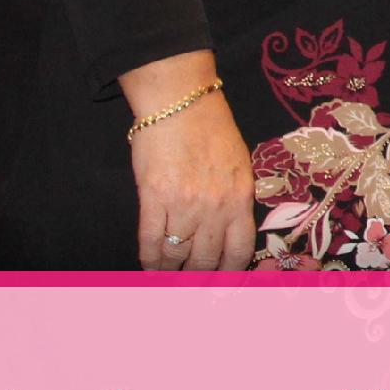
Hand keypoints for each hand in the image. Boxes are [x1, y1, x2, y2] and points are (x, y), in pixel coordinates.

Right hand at [122, 56, 257, 270]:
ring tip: (167, 279)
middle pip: (206, 259)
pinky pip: (150, 240)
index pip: (239, 250)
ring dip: (170, 271)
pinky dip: (148, 259)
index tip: (220, 287)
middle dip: (197, 278)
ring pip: (176, 253)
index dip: (228, 275)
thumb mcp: (240, 164)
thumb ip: (237, 199)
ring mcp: (184, 204)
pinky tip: (148, 267)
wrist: (181, 102)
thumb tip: (231, 233)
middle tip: (189, 287)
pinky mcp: (153, 198)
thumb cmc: (212, 130)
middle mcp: (216, 206)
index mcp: (241, 197)